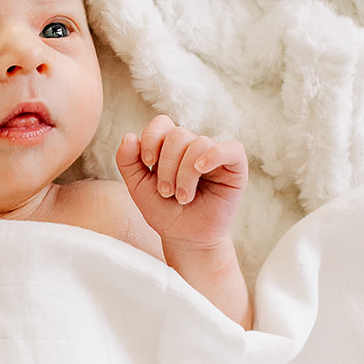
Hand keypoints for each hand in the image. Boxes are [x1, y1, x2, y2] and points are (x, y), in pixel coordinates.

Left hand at [116, 116, 247, 250]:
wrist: (186, 240)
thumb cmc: (164, 213)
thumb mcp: (138, 188)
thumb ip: (127, 162)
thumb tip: (129, 136)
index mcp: (170, 147)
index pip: (162, 124)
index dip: (152, 138)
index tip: (148, 162)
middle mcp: (193, 147)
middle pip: (179, 134)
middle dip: (167, 165)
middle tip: (166, 192)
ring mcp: (215, 155)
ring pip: (199, 144)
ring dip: (185, 173)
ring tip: (182, 198)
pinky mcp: (235, 168)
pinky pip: (231, 149)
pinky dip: (214, 155)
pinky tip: (201, 170)